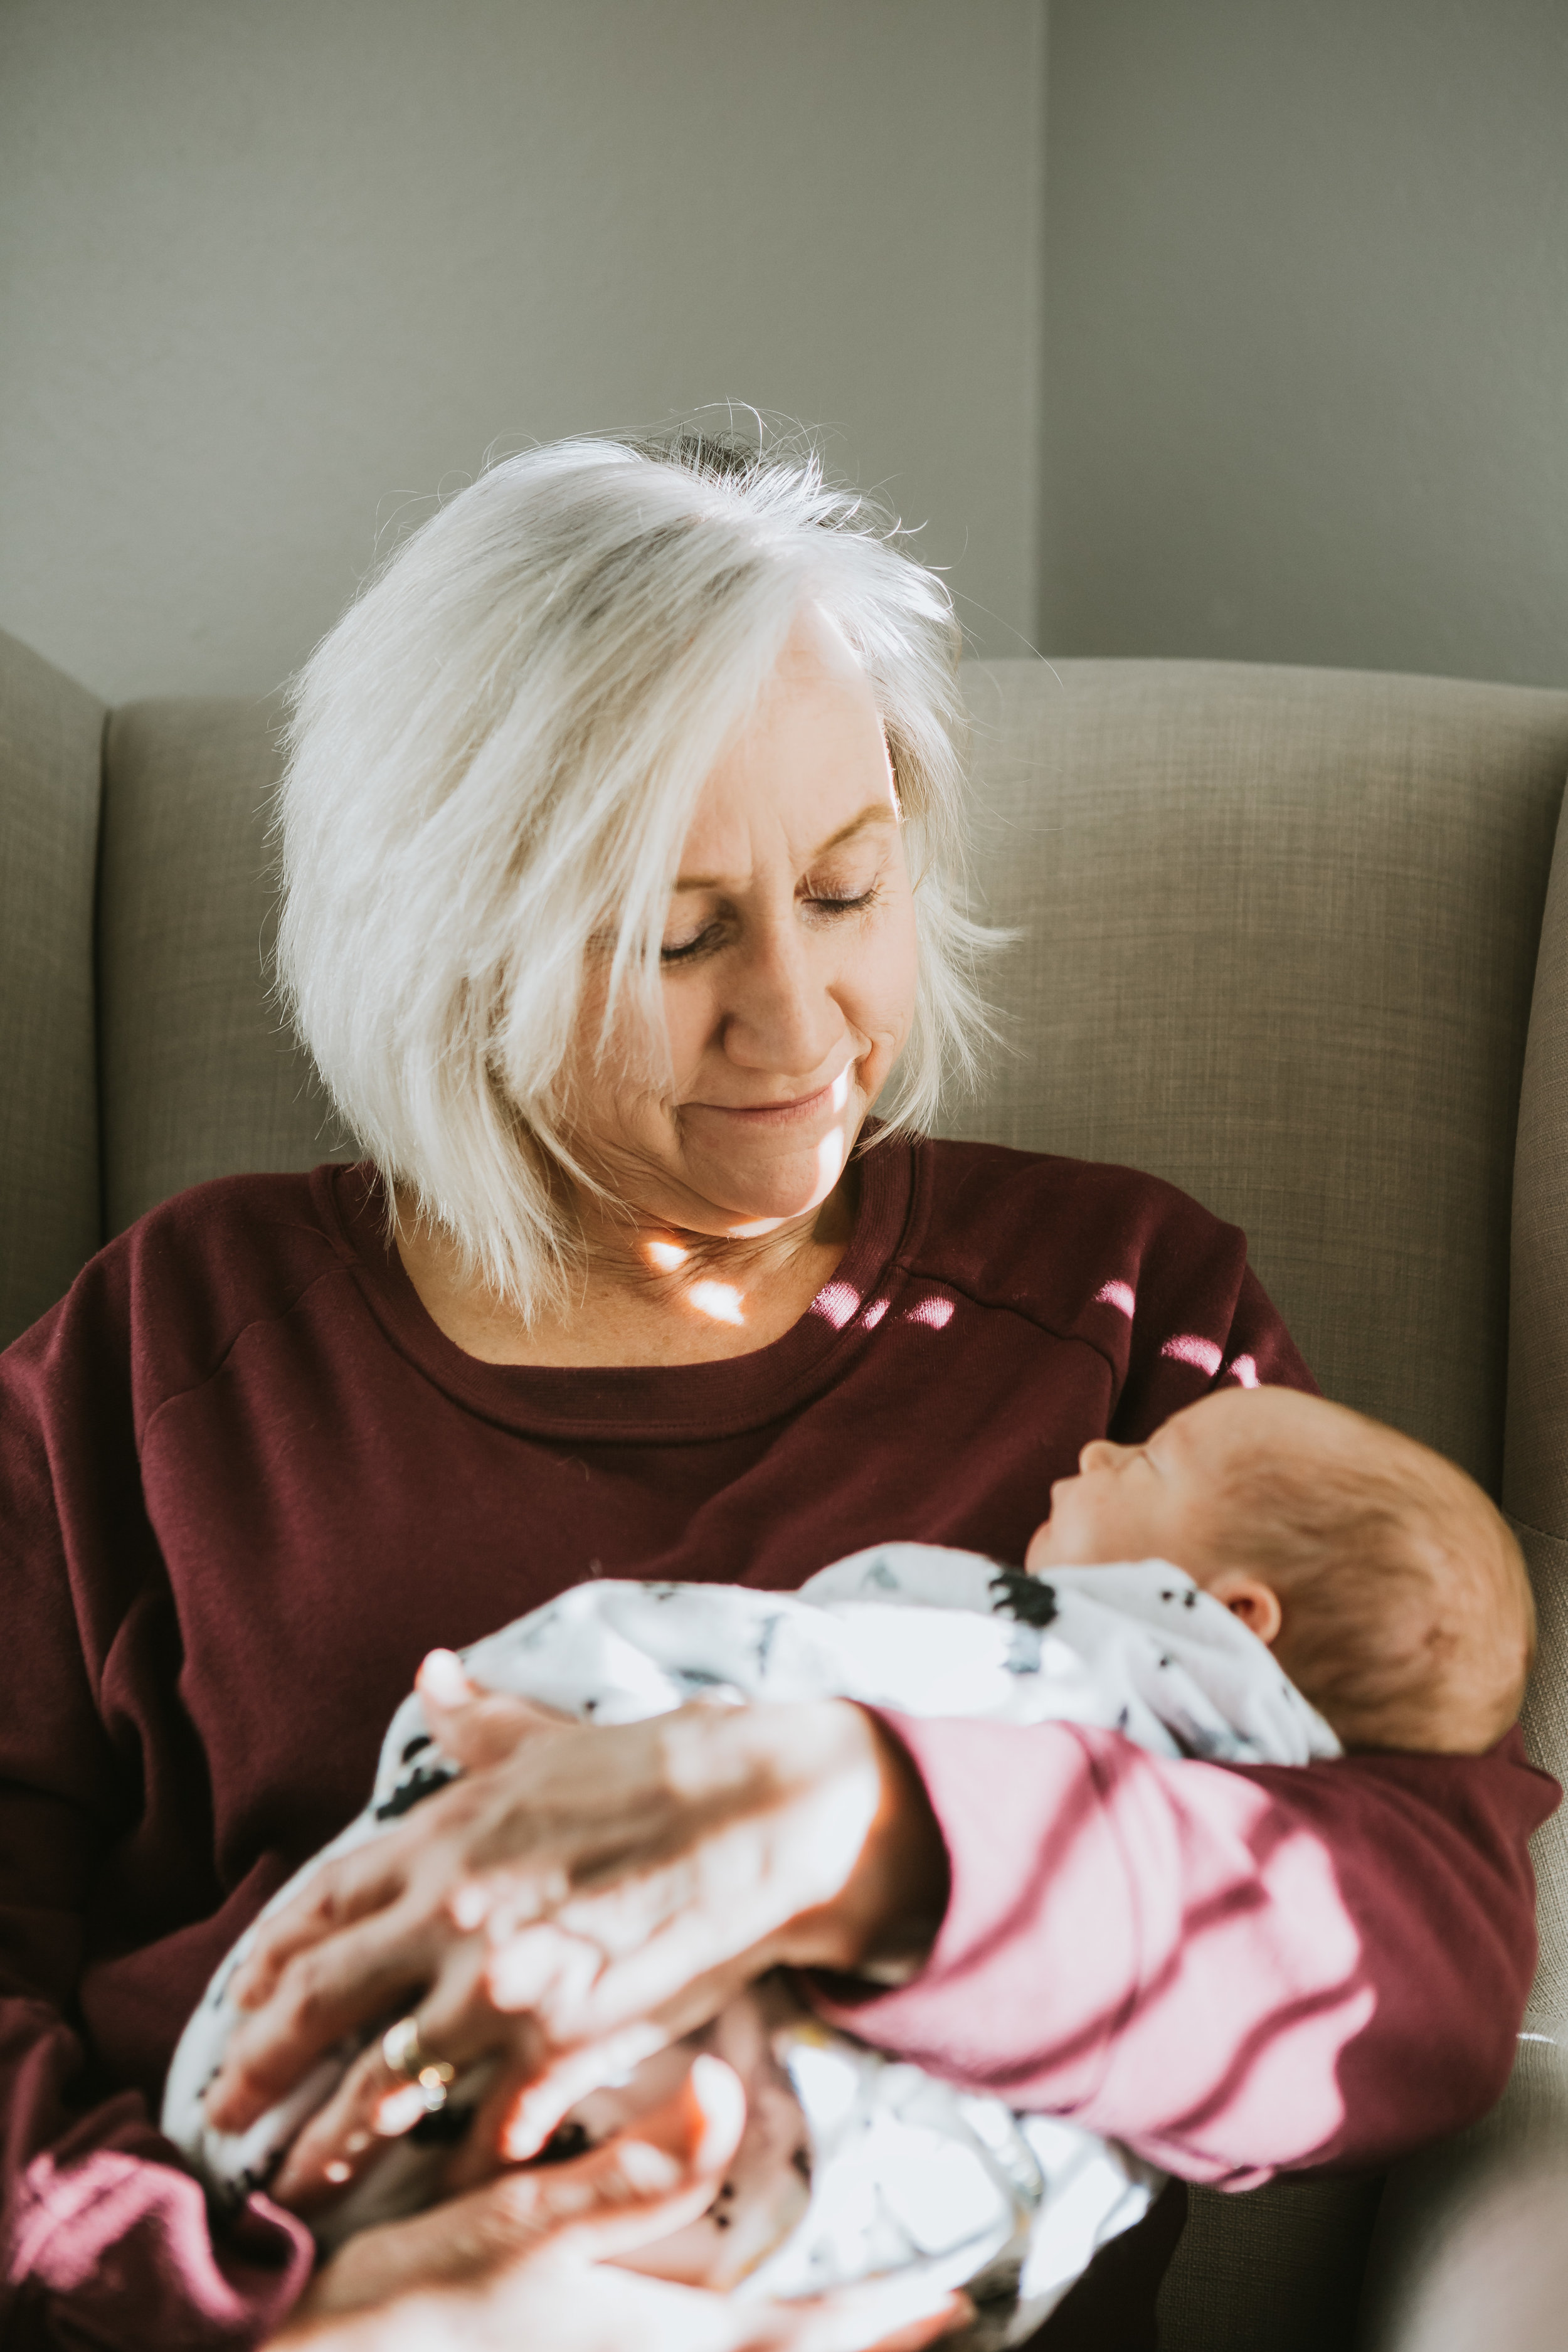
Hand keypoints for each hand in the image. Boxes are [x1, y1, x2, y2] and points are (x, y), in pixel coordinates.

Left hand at [208, 1663, 946, 2208]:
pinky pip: (488, 2124)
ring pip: (382, 2083)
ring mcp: (503, 1984)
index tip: (246, 1995)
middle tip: (226, 2107)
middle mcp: (453, 1912)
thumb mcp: (552, 1737)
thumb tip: (432, 1674)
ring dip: (331, 2138)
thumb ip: (481, 1722)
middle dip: (259, 2062)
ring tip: (300, 2176)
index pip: (322, 1905)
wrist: (767, 1812)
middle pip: (320, 2001)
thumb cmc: (663, 1766)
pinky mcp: (565, 2040)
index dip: (272, 1957)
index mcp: (444, 1836)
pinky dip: (460, 2160)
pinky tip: (439, 2182)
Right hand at [271, 2055, 968, 2351]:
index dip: (886, 2316)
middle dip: (857, 2343)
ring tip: (852, 2320)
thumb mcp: (512, 2226)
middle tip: (931, 2312)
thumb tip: (724, 2092)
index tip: (962, 2290)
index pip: (802, 2338)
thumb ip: (628, 2170)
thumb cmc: (401, 2309)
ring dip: (796, 2346)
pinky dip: (727, 2342)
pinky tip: (711, 2319)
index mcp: (658, 2342)